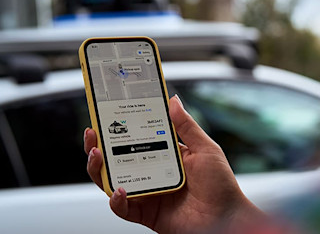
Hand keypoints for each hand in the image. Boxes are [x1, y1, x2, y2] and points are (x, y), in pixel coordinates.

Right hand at [84, 95, 264, 233]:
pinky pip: (123, 208)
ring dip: (99, 169)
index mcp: (163, 155)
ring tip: (97, 155)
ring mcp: (147, 192)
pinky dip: (117, 200)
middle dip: (99, 146)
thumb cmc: (221, 185)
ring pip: (112, 181)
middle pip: (116, 159)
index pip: (135, 138)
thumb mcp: (205, 149)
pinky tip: (119, 190)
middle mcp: (151, 172)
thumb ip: (186, 126)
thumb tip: (173, 100)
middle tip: (93, 133)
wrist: (227, 220)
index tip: (106, 113)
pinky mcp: (146, 213)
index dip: (119, 128)